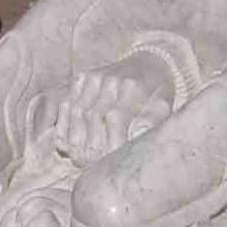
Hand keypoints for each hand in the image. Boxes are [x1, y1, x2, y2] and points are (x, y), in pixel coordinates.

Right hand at [57, 61, 172, 164]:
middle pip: (92, 117)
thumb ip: (153, 120)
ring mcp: (93, 78)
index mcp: (133, 88)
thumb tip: (139, 135)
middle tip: (88, 166)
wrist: (149, 60)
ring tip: (77, 158)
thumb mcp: (164, 104)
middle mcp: (110, 80)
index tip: (108, 164)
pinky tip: (65, 143)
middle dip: (89, 146)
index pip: (116, 119)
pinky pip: (65, 103)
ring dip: (73, 139)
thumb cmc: (158, 91)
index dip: (109, 144)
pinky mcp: (81, 78)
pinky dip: (62, 125)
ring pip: (76, 111)